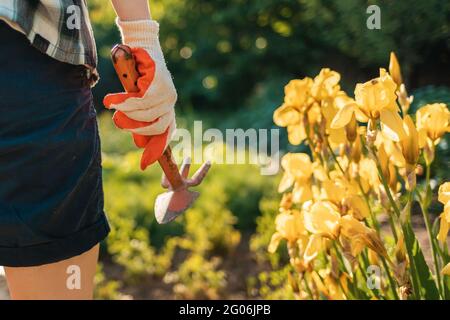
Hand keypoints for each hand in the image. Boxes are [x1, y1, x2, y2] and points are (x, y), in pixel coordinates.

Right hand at [103, 19, 176, 169]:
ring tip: (112, 106)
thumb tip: (137, 139)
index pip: (165, 134)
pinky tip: (113, 101)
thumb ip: (139, 117)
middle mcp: (170, 103)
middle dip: (136, 129)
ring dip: (127, 112)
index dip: (156, 149)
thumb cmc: (137, 74)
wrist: (140, 47)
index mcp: (167, 109)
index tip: (145, 164)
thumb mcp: (138, 99)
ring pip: (146, 113)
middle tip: (119, 122)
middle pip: (157, 127)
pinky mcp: (159, 83)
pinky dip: (125, 102)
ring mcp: (168, 93)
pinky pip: (141, 100)